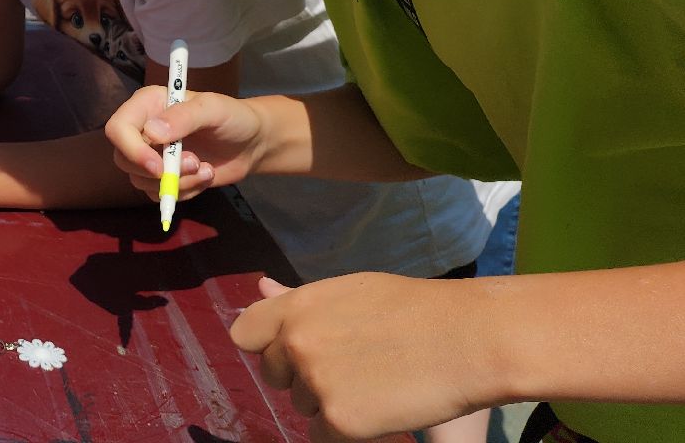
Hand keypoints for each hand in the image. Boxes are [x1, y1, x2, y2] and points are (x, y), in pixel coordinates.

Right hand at [105, 85, 264, 199]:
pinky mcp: (163, 177)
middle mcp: (143, 130)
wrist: (252, 143)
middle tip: (195, 163)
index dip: (132, 150)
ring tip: (205, 169)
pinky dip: (184, 192)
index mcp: (147, 106)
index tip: (159, 166)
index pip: (118, 129)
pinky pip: (159, 194)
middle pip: (123, 159)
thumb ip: (184, 117)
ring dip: (178, 182)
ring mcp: (152, 155)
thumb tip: (151, 132)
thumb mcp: (213, 109)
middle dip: (160, 170)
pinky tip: (204, 177)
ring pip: (142, 181)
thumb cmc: (233, 118)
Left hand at [230, 274, 498, 440]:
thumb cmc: (416, 311)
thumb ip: (299, 301)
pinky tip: (379, 409)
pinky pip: (323, 436)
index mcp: (295, 307)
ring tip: (375, 384)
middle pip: (274, 376)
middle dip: (303, 377)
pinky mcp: (338, 420)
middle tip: (352, 368)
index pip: (245, 334)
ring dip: (330, 403)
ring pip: (303, 406)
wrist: (470, 339)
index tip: (298, 352)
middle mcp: (295, 343)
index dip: (271, 347)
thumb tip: (261, 288)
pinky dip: (347, 431)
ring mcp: (315, 382)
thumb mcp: (350, 293)